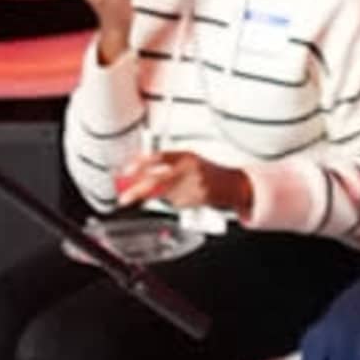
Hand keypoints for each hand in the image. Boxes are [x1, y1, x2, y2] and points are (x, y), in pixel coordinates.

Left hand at [113, 147, 249, 217]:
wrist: (234, 185)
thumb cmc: (207, 173)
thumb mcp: (187, 163)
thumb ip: (166, 167)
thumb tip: (139, 175)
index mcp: (185, 156)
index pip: (158, 156)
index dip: (140, 163)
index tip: (126, 172)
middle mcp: (189, 168)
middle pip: (157, 179)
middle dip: (138, 190)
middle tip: (124, 198)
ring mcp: (193, 184)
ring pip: (166, 195)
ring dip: (166, 196)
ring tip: (182, 190)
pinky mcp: (197, 199)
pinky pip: (176, 204)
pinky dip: (178, 202)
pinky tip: (190, 196)